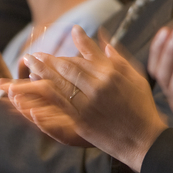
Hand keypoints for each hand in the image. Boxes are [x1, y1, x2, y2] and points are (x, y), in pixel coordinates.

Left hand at [2, 26, 165, 172]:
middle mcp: (99, 86)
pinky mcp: (81, 120)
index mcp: (112, 74)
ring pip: (59, 83)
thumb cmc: (143, 108)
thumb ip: (119, 59)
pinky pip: (58, 104)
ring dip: (41, 71)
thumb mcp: (136, 78)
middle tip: (34, 54)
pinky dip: (44, 93)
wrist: (144, 140)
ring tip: (29, 64)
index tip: (69, 32)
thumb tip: (104, 41)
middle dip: (48, 59)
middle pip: (68, 68)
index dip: (76, 43)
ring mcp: (88, 104)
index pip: (88, 55)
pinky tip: (34, 85)